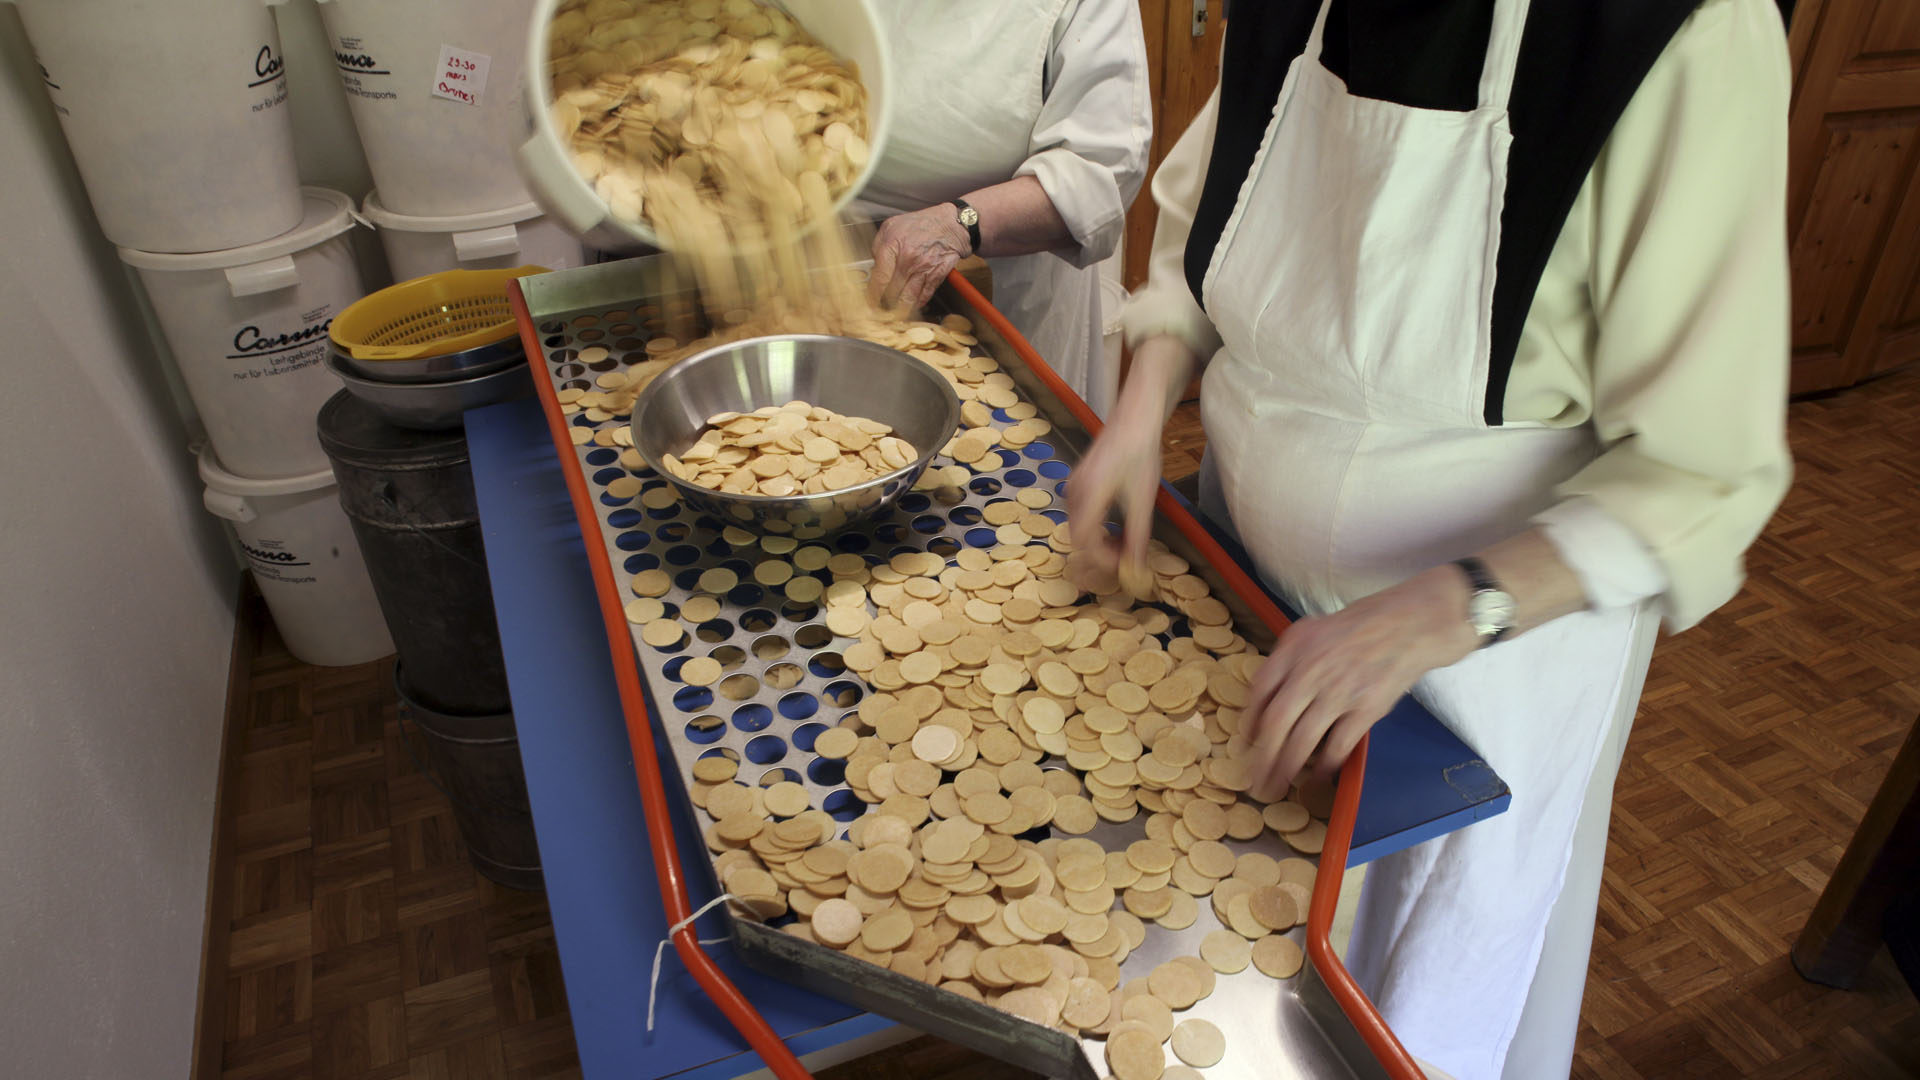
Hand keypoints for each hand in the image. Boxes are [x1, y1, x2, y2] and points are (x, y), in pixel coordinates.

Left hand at [868, 205, 970, 312]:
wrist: (951, 224)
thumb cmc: (921, 224)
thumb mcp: (892, 226)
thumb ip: (879, 245)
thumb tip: (875, 265)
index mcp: (892, 245)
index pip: (879, 278)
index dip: (873, 294)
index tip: (871, 301)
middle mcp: (907, 258)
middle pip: (892, 291)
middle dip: (885, 303)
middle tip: (881, 309)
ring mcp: (923, 268)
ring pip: (908, 298)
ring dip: (901, 308)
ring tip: (895, 312)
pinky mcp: (936, 275)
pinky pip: (924, 295)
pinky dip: (918, 303)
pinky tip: (913, 305)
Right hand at [1064, 336, 1193, 588]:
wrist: (1135, 418)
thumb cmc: (1141, 454)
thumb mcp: (1143, 499)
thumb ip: (1137, 536)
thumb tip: (1135, 568)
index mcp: (1089, 494)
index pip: (1085, 541)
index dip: (1102, 560)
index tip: (1123, 567)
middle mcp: (1074, 491)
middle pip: (1079, 537)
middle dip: (1100, 555)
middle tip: (1125, 563)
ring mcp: (1074, 486)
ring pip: (1079, 527)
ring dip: (1099, 542)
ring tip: (1125, 545)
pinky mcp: (1079, 482)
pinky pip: (1081, 514)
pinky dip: (1097, 528)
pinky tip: (1117, 528)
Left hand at [1244, 567, 1481, 801]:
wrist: (1406, 626)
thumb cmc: (1354, 630)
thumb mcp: (1310, 631)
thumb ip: (1285, 662)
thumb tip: (1264, 701)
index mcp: (1293, 650)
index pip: (1259, 691)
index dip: (1249, 722)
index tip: (1245, 743)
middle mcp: (1311, 671)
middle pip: (1276, 723)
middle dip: (1261, 758)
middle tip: (1254, 782)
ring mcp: (1339, 692)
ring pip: (1302, 741)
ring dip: (1285, 769)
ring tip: (1276, 788)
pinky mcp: (1366, 709)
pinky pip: (1338, 746)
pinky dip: (1325, 766)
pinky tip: (1316, 777)